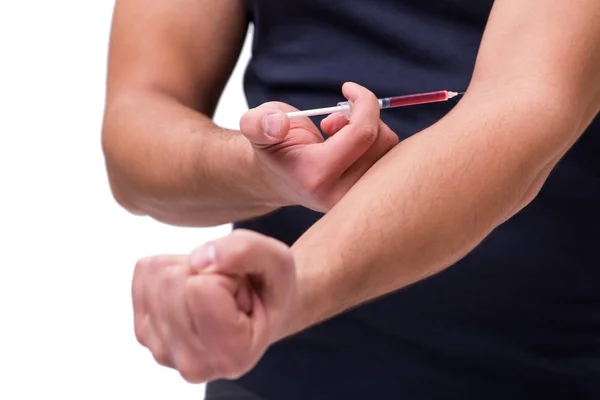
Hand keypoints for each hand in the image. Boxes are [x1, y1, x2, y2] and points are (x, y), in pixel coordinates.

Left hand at [132, 229, 296, 382]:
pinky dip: (171, 267)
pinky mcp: (144, 331)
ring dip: (189, 270)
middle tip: (230, 292)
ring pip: (157, 275)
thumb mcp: (277, 260)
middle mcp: (192, 363)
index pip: (200, 287)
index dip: (227, 274)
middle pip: (173, 280)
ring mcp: (162, 350)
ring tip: (215, 293)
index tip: (243, 294)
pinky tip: (195, 291)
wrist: (262, 307)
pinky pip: (145, 272)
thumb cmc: (271, 288)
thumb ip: (245, 251)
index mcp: (231, 355)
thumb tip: (198, 258)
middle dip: (206, 271)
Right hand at [240, 82, 398, 211]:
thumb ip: (258, 123)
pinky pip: (391, 159)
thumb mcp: (255, 126)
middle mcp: (341, 195)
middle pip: (381, 141)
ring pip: (390, 150)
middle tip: (335, 119)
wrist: (276, 178)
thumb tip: (278, 124)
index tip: (348, 88)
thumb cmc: (271, 144)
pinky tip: (350, 146)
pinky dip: (375, 143)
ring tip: (338, 133)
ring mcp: (356, 200)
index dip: (363, 101)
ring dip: (369, 130)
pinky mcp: (366, 197)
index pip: (363, 133)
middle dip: (363, 117)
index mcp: (316, 177)